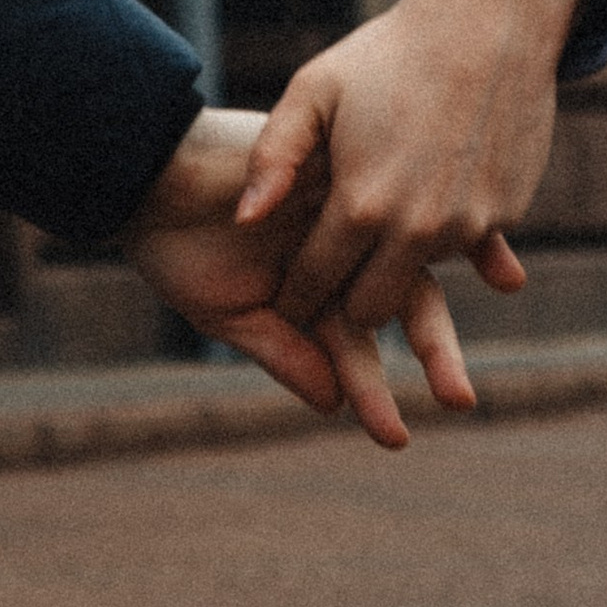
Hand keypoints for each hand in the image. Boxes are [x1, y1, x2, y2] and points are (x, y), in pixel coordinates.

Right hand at [121, 106, 483, 449]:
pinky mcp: (334, 168)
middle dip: (434, 352)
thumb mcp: (228, 313)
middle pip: (401, 301)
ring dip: (429, 307)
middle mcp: (340, 249)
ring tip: (451, 355)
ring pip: (398, 259)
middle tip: (461, 400)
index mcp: (315, 287)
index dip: (375, 392)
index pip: (358, 343)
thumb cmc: (175, 246)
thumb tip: (335, 404)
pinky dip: (413, 229)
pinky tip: (449, 251)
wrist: (144, 172)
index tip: (397, 438)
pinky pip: (380, 199)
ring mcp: (341, 208)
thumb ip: (285, 353)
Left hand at [237, 0, 577, 335]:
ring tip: (378, 223)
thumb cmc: (386, 54)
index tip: (284, 296)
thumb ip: (272, 158)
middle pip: (368, 310)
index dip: (294, 297)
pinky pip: (464, 246)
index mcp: (360, 205)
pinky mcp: (506, 216)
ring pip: (417, 278)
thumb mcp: (313, 91)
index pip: (314, 286)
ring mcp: (467, 227)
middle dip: (343, 302)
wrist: (486, 23)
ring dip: (396, 264)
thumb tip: (244, 221)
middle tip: (329, 276)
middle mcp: (418, 230)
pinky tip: (431, 181)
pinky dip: (444, 230)